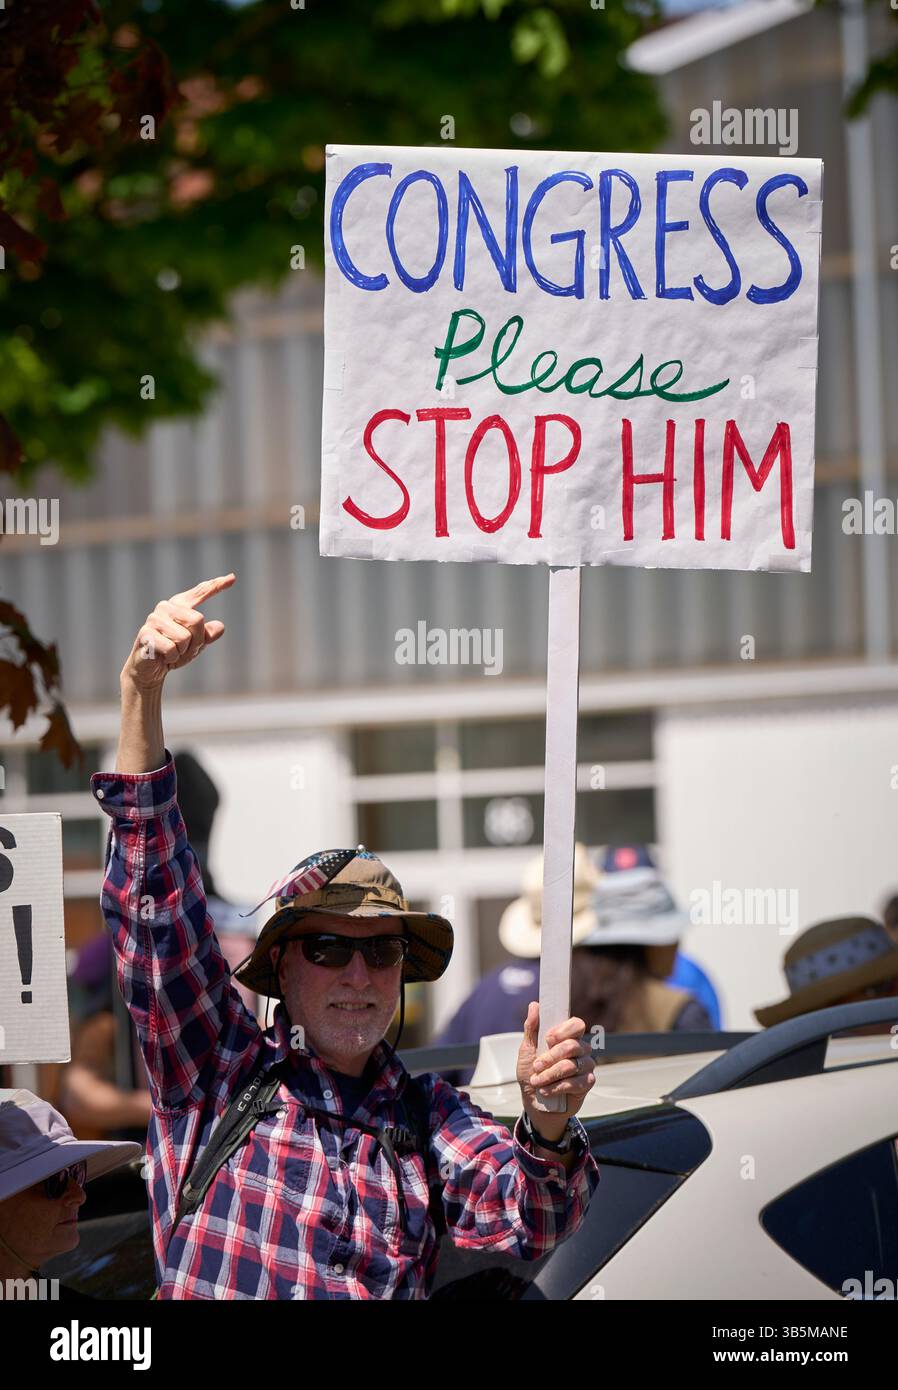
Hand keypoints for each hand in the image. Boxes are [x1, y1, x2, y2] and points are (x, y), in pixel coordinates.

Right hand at [121, 574, 235, 689]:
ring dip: (183, 651)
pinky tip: (163, 657)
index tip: (232, 578)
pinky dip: (172, 658)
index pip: (200, 592)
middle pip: (197, 620)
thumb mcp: (195, 645)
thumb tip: (220, 627)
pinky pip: (172, 649)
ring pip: (184, 637)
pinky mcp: (146, 633)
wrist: (150, 670)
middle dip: (196, 641)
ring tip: (172, 653)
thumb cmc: (173, 653)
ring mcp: (154, 619)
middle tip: (184, 649)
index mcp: (179, 606)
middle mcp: (166, 608)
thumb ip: (207, 634)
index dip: (216, 586)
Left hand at [517, 1002, 594, 1140]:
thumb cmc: (531, 1074)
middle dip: (550, 1057)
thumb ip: (531, 1028)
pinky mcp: (588, 1083)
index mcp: (567, 1037)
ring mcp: (586, 1065)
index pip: (576, 1024)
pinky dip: (557, 1087)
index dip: (563, 1030)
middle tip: (536, 1066)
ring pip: (571, 1065)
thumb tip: (534, 1005)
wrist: (535, 1103)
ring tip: (537, 1081)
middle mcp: (580, 1049)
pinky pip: (576, 1082)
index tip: (548, 1038)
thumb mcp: (526, 1050)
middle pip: (573, 1045)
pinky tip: (546, 1091)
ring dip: (549, 1075)